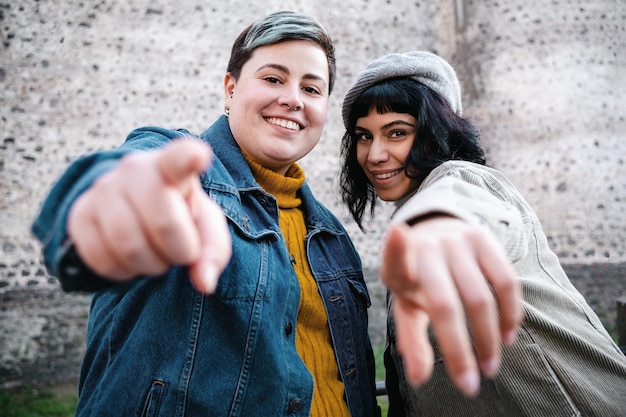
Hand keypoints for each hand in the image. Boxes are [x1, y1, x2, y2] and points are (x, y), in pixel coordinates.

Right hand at [67, 138, 231, 292]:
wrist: (136, 208)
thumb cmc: (180, 215)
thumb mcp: (205, 226)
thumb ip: (213, 251)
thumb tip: (204, 283)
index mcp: (172, 166)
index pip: (178, 159)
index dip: (188, 158)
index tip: (199, 156)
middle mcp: (134, 170)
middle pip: (164, 222)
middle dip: (180, 250)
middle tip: (182, 251)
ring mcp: (102, 190)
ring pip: (128, 246)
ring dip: (151, 264)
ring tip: (157, 254)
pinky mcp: (79, 215)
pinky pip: (101, 259)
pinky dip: (123, 272)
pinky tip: (132, 259)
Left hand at [380, 216, 521, 395]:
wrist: (438, 233)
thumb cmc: (419, 280)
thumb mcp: (407, 305)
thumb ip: (411, 340)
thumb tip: (418, 379)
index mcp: (400, 266)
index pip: (395, 260)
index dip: (395, 249)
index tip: (398, 235)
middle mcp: (427, 248)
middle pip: (445, 305)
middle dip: (459, 350)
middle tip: (472, 385)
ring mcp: (457, 241)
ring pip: (481, 298)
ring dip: (489, 339)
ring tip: (491, 366)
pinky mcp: (485, 239)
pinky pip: (506, 282)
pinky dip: (510, 314)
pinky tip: (507, 336)